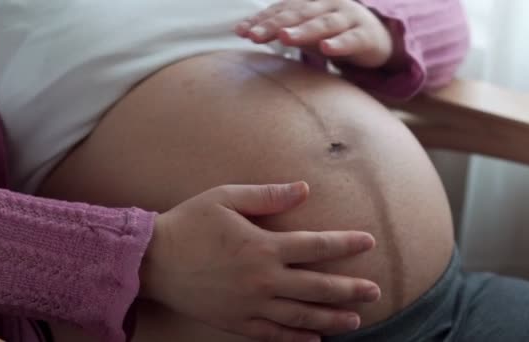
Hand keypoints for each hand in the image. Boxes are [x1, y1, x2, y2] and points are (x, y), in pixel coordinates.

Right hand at [140, 182, 379, 341]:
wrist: (153, 261)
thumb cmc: (190, 224)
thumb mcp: (226, 198)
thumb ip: (268, 196)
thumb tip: (304, 189)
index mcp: (263, 246)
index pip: (316, 246)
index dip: (346, 244)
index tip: (368, 241)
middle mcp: (263, 280)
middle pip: (318, 286)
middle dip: (350, 289)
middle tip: (375, 290)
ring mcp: (251, 305)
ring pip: (301, 316)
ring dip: (332, 317)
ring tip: (356, 319)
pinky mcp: (236, 322)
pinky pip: (273, 335)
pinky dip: (297, 340)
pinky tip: (315, 341)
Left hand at [235, 0, 393, 67]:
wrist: (377, 37)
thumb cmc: (334, 33)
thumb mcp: (305, 30)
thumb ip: (280, 29)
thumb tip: (244, 30)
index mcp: (310, 3)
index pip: (282, 10)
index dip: (261, 20)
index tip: (240, 31)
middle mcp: (327, 6)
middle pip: (297, 15)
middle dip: (274, 25)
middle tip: (254, 35)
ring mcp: (347, 18)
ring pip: (323, 24)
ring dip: (303, 31)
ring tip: (285, 38)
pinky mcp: (364, 36)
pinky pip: (351, 39)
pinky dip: (338, 44)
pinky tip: (326, 49)